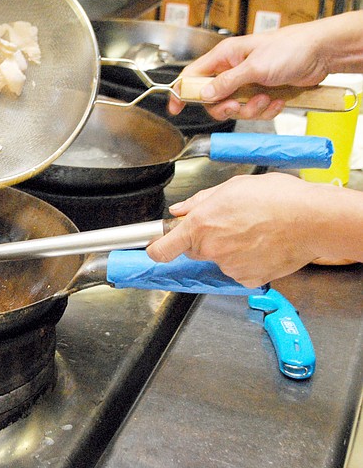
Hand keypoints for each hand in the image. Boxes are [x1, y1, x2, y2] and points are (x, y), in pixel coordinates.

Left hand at [146, 173, 325, 286]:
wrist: (312, 219)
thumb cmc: (277, 198)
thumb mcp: (231, 187)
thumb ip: (200, 202)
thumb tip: (180, 210)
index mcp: (201, 224)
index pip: (162, 248)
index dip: (156, 249)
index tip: (155, 248)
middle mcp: (210, 249)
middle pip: (194, 250)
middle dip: (204, 240)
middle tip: (230, 224)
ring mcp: (229, 267)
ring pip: (219, 260)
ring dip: (230, 250)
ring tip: (254, 231)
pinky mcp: (248, 279)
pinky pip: (239, 272)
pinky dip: (247, 262)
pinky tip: (263, 246)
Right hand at [168, 22, 333, 120]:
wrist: (322, 54)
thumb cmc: (291, 48)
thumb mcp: (254, 67)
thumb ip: (227, 82)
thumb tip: (205, 94)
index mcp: (225, 57)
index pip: (193, 76)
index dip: (182, 92)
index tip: (175, 108)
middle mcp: (233, 70)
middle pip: (214, 99)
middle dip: (227, 107)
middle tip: (236, 106)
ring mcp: (248, 83)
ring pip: (236, 108)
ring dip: (252, 108)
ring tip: (267, 97)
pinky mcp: (263, 93)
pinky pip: (255, 111)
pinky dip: (267, 109)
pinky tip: (278, 98)